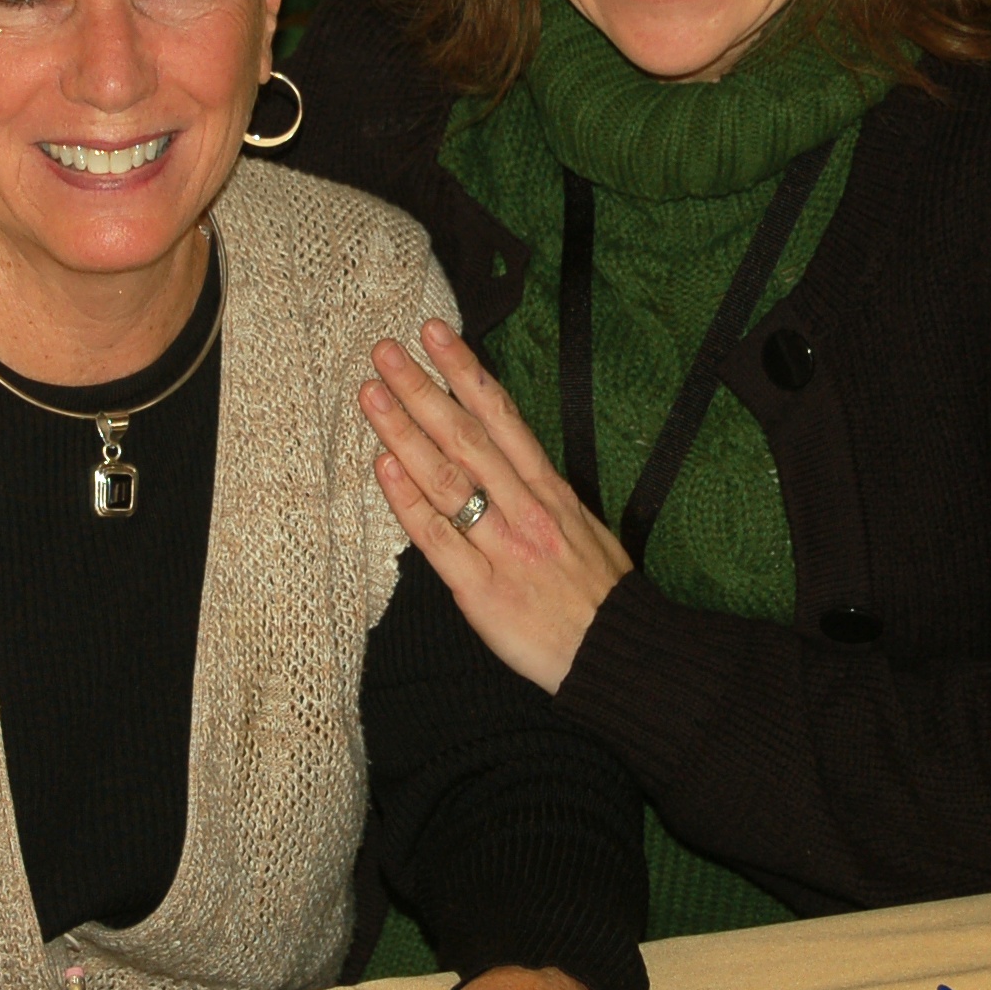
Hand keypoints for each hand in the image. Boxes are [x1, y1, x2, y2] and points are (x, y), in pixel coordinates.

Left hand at [359, 320, 632, 692]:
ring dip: (405, 432)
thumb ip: (539, 494)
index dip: (466, 371)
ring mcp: (503, 547)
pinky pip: (438, 539)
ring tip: (371, 395)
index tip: (436, 334)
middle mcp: (526, 509)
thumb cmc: (601, 594)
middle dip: (423, 389)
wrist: (619, 655)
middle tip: (385, 351)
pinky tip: (384, 468)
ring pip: (447, 478)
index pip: (502, 416)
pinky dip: (409, 501)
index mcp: (551, 490)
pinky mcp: (481, 589)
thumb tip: (504, 463)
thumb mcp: (582, 527)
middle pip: (467, 436)